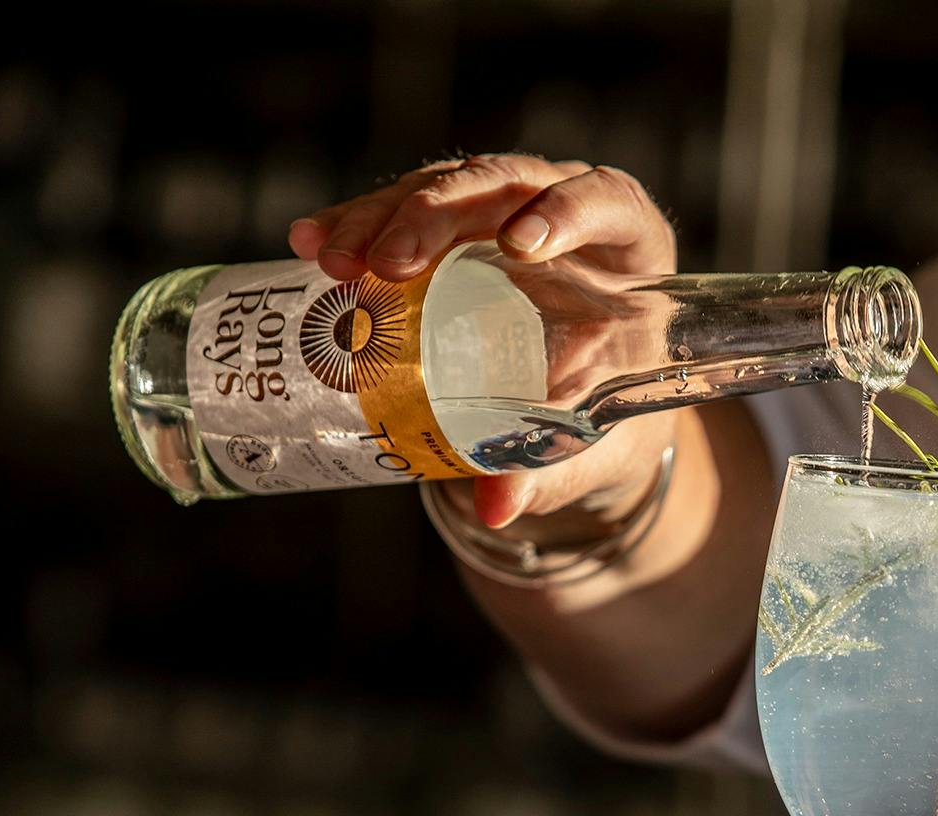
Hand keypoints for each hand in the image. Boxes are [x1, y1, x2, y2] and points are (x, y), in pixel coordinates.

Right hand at [288, 152, 679, 528]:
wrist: (582, 411)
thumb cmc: (607, 413)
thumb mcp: (593, 443)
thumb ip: (552, 467)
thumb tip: (497, 507)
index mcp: (629, 244)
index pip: (606, 200)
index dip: (566, 209)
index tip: (520, 245)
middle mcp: (565, 211)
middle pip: (503, 184)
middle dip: (438, 216)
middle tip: (387, 264)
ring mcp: (502, 211)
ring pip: (441, 189)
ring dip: (381, 216)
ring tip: (334, 259)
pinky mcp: (450, 227)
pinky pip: (399, 211)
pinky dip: (355, 223)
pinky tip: (308, 242)